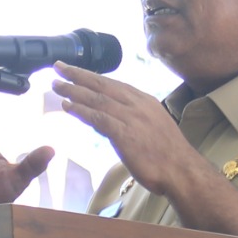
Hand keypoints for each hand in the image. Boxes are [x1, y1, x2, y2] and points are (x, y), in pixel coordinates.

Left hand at [52, 67, 204, 197]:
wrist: (182, 170)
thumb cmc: (168, 154)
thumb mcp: (152, 125)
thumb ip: (133, 118)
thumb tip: (113, 118)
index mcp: (144, 100)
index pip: (113, 84)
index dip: (92, 76)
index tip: (75, 71)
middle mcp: (137, 104)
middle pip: (102, 85)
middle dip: (78, 75)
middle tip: (58, 67)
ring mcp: (131, 118)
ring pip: (97, 99)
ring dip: (74, 90)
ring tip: (56, 85)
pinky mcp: (125, 134)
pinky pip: (99, 118)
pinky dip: (81, 111)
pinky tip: (68, 107)